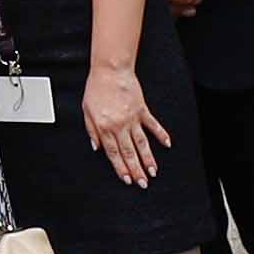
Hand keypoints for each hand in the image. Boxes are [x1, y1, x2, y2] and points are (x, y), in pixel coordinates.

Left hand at [81, 68, 167, 187]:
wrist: (110, 70)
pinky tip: (166, 144)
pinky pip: (153, 125)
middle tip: (143, 183)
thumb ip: (91, 130)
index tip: (127, 179)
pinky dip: (161, 135)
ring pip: (141, 143)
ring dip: (148, 159)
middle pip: (129, 152)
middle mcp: (119, 125)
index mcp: (104, 127)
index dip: (121, 168)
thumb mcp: (86, 110)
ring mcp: (132, 118)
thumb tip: (96, 147)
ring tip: (153, 172)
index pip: (113, 153)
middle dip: (136, 170)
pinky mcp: (142, 109)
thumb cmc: (97, 89)